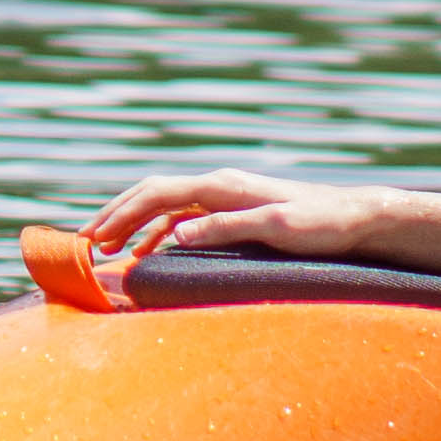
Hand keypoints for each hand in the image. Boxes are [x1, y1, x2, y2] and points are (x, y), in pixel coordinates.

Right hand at [80, 169, 386, 284]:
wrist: (357, 218)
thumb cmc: (322, 226)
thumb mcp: (276, 229)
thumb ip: (225, 228)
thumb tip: (174, 234)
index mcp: (223, 186)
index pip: (157, 194)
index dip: (121, 215)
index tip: (93, 239)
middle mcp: (219, 186)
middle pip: (152, 194)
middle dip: (115, 216)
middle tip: (84, 243)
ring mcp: (225, 198)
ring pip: (164, 207)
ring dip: (132, 226)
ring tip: (105, 251)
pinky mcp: (234, 212)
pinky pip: (182, 218)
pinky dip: (156, 234)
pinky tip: (146, 255)